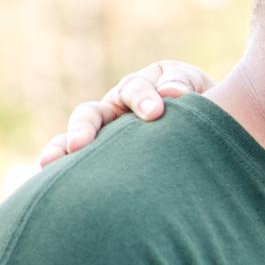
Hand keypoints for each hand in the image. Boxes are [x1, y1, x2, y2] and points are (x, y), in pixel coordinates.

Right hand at [37, 62, 214, 165]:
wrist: (214, 133)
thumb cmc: (205, 106)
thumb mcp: (196, 87)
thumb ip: (183, 84)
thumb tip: (170, 92)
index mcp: (140, 88)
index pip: (134, 89)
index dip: (142, 98)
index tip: (155, 113)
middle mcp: (116, 110)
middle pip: (91, 114)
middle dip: (84, 127)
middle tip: (81, 143)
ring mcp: (107, 135)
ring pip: (76, 139)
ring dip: (62, 149)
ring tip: (50, 163)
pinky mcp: (106, 158)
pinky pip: (80, 163)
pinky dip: (65, 169)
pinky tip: (51, 180)